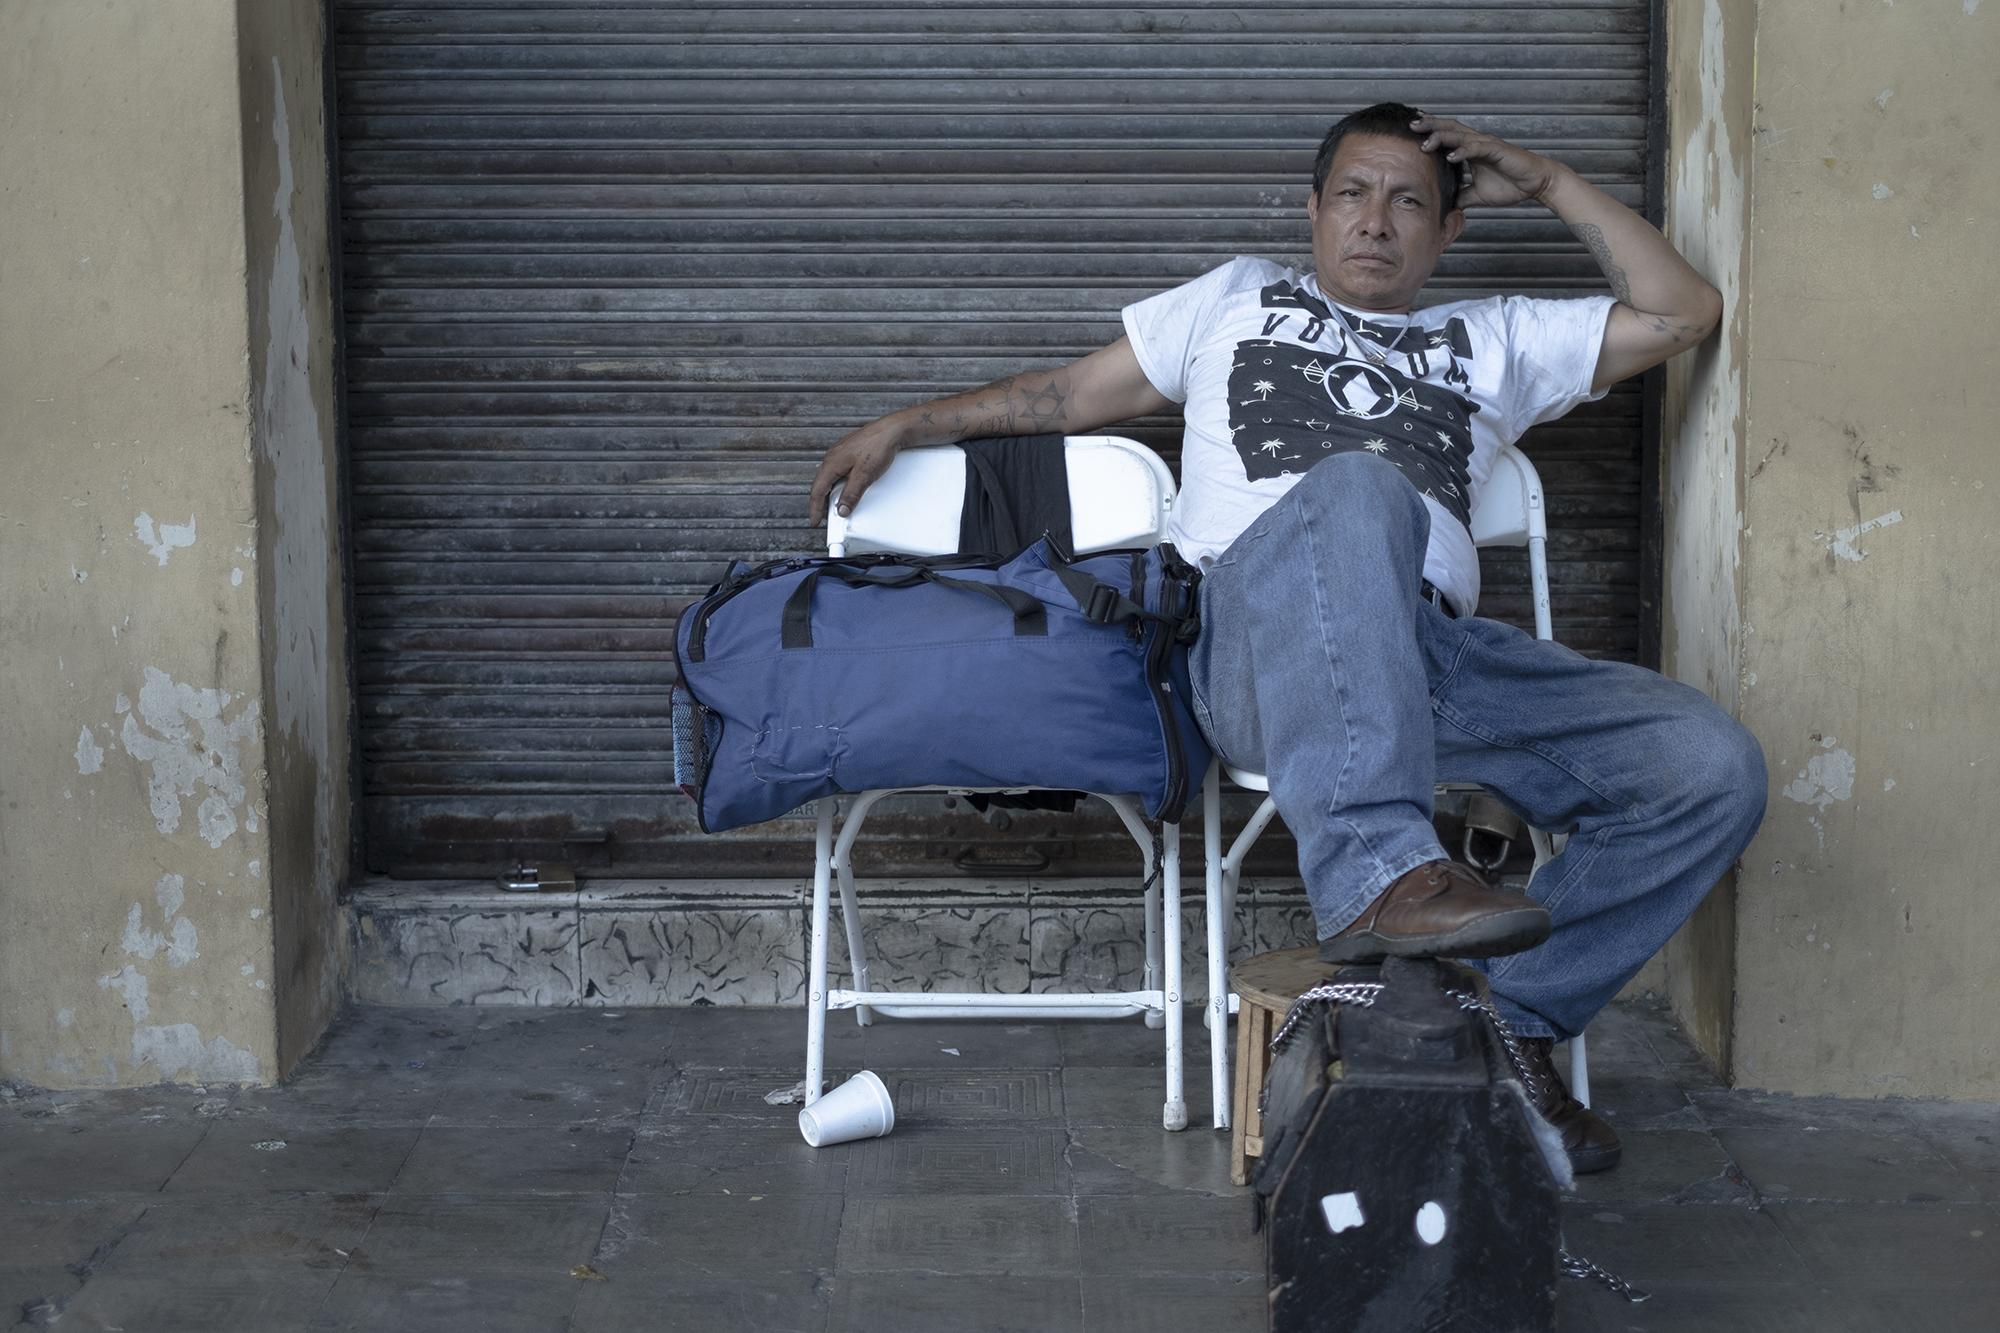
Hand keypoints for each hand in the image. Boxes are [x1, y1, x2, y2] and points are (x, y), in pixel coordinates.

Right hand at [808, 415, 907, 524]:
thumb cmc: (877, 447)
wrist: (891, 430)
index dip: (815, 508)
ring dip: (829, 493)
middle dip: (820, 502)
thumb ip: (851, 494)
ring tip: (835, 505)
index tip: (815, 521)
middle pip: (820, 485)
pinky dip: (836, 483)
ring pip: (828, 477)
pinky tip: (844, 488)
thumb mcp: (864, 476)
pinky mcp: (848, 452)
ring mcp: (839, 453)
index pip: (817, 491)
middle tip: (824, 517)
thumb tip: (842, 510)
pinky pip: (836, 471)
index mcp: (831, 463)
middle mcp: (832, 457)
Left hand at [1409, 113, 1562, 208]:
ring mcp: (1487, 145)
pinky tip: (1450, 156)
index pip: (1446, 136)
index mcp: (1470, 150)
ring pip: (1460, 135)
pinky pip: (1477, 149)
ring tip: (1424, 142)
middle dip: (1430, 126)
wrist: (1535, 184)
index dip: (1429, 132)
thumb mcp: (1477, 195)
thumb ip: (1461, 196)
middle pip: (1449, 129)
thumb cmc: (1510, 185)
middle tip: (1411, 125)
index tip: (1409, 132)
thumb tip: (1445, 206)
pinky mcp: (1497, 151)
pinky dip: (1463, 152)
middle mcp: (1476, 143)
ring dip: (1442, 137)